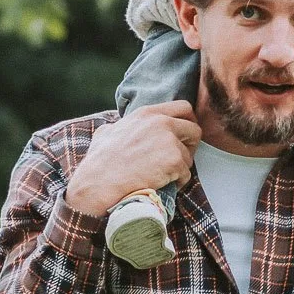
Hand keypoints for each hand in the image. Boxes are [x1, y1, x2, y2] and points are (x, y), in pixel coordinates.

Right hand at [65, 102, 200, 214]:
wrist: (99, 184)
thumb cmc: (99, 163)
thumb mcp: (106, 133)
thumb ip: (118, 126)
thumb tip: (116, 128)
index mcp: (146, 113)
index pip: (183, 108)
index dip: (187, 122)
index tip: (183, 136)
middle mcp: (161, 123)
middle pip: (194, 130)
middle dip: (190, 146)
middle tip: (178, 159)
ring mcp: (169, 141)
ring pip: (189, 156)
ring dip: (180, 168)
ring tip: (163, 176)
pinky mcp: (174, 160)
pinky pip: (186, 174)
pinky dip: (177, 183)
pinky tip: (163, 185)